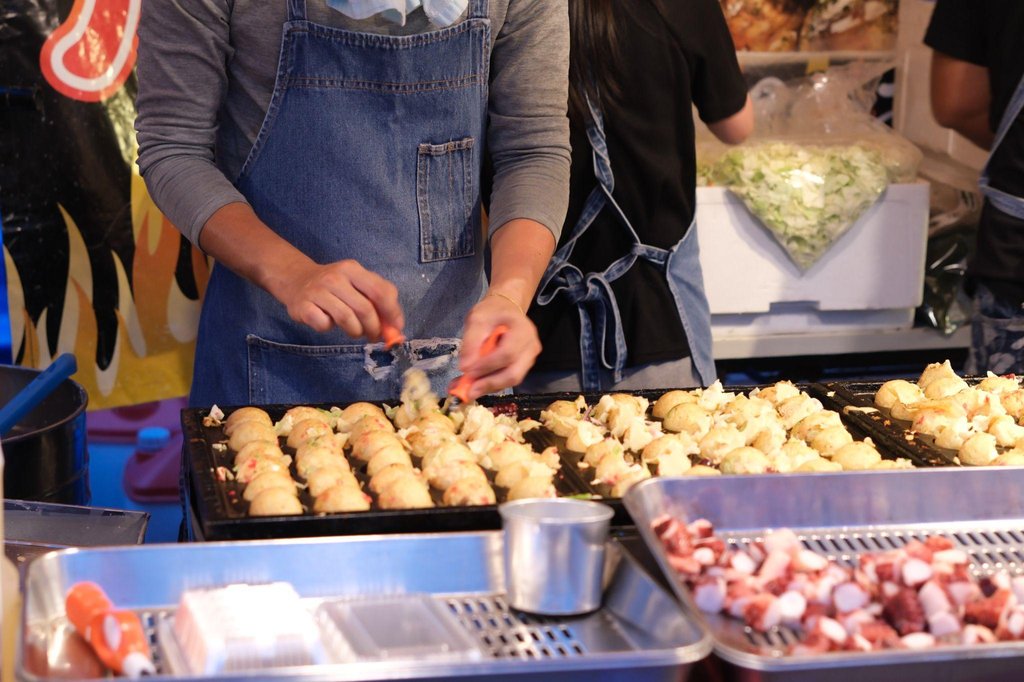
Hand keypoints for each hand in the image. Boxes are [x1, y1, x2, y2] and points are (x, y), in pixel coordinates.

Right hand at [278, 259, 403, 340]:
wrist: (297, 280)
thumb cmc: (336, 287)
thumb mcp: (358, 284)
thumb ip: (379, 301)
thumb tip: (396, 329)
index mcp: (353, 269)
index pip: (381, 291)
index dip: (392, 313)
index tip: (396, 328)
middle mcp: (335, 277)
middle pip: (365, 309)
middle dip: (374, 328)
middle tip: (373, 335)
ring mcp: (317, 291)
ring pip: (347, 319)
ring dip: (355, 332)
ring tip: (354, 331)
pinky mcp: (303, 306)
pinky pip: (324, 325)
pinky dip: (329, 328)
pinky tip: (328, 322)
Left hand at [454, 292, 539, 399]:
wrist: (505, 310)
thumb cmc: (492, 312)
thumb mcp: (477, 319)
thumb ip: (471, 342)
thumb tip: (465, 368)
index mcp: (523, 330)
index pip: (507, 354)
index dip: (487, 366)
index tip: (467, 372)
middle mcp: (531, 347)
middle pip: (513, 374)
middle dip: (489, 384)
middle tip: (467, 391)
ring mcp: (529, 359)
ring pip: (510, 381)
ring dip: (487, 387)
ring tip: (464, 388)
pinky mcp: (523, 367)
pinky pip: (507, 380)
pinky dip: (490, 384)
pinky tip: (473, 383)